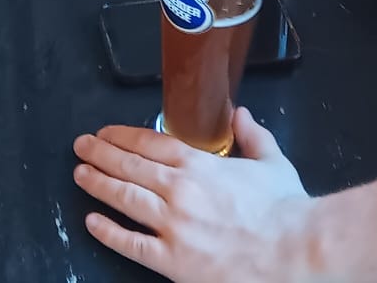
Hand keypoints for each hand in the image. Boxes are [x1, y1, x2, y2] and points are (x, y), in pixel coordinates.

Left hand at [73, 110, 312, 281]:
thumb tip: (242, 115)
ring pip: (124, 199)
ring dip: (97, 184)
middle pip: (128, 166)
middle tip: (81, 147)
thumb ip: (253, 135)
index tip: (105, 133)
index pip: (148, 143)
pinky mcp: (173, 261)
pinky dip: (108, 232)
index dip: (121, 136)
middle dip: (100, 154)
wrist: (295, 250)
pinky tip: (93, 222)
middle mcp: (179, 190)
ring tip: (81, 175)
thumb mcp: (272, 161)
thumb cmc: (286, 210)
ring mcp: (173, 225)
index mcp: (199, 164)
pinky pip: (132, 244)